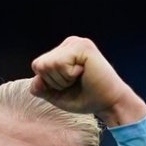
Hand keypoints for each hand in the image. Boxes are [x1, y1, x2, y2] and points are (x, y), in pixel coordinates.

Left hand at [29, 36, 145, 126]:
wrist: (108, 103)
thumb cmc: (84, 98)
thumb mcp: (55, 95)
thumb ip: (39, 87)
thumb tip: (36, 77)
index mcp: (61, 52)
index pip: (37, 66)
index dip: (49, 83)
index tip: (68, 85)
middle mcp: (68, 44)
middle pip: (39, 65)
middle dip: (54, 82)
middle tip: (75, 82)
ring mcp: (75, 42)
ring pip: (47, 65)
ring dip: (62, 79)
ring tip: (80, 78)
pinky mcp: (82, 46)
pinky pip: (59, 64)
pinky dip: (69, 76)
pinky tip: (84, 73)